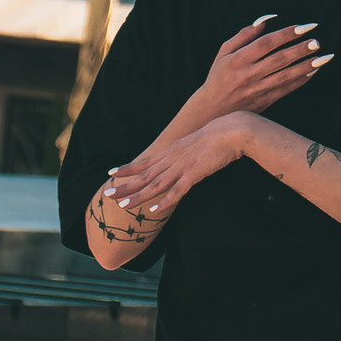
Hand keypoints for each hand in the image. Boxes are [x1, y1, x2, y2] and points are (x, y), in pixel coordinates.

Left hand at [106, 115, 258, 220]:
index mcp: (171, 150)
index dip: (127, 168)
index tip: (111, 174)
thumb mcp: (194, 143)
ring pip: (155, 185)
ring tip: (122, 206)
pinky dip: (165, 201)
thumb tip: (180, 159)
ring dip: (138, 197)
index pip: (144, 161)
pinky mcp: (194, 174)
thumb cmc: (218, 135)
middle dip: (125, 186)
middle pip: (144, 176)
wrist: (232, 130)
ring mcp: (182, 167)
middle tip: (108, 195)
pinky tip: (154, 210)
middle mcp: (172, 158)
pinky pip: (177, 191)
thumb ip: (184, 152)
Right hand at [183, 17, 329, 128]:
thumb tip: (267, 20)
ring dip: (306, 66)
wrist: (212, 110)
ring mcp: (256, 90)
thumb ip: (244, 35)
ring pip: (285, 76)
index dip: (286, 34)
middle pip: (278, 60)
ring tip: (323, 57)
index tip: (303, 27)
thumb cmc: (219, 76)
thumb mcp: (224, 52)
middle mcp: (247, 75)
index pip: (265, 44)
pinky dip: (301, 80)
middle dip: (300, 50)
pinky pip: (286, 90)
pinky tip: (313, 71)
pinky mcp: (264, 102)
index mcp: (237, 60)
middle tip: (317, 41)